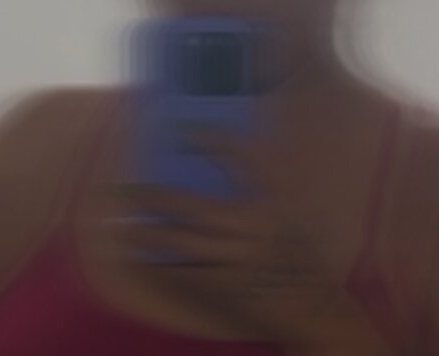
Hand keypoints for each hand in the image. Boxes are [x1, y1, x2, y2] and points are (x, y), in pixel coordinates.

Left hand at [106, 129, 390, 349]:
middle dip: (154, 196)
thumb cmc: (297, 257)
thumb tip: (216, 164)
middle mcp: (253, 226)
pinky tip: (144, 259)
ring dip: (146, 232)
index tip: (180, 129)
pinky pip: (183, 271)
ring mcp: (236, 258)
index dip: (207, 138)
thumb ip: (259, 191)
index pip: (239, 157)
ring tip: (124, 228)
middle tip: (124, 189)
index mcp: (272, 201)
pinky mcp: (224, 286)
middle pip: (192, 204)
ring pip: (179, 240)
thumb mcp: (288, 216)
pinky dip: (161, 265)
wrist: (314, 308)